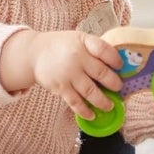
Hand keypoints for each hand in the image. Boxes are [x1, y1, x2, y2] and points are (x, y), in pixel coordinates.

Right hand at [0, 29, 122, 118]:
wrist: (33, 53)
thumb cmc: (61, 46)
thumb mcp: (78, 39)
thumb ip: (94, 48)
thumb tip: (117, 64)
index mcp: (84, 42)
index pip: (104, 50)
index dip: (115, 60)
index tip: (120, 67)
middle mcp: (77, 58)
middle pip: (102, 73)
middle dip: (114, 84)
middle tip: (119, 88)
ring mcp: (69, 74)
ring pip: (91, 91)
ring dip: (103, 101)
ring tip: (109, 106)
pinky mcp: (60, 87)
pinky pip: (76, 102)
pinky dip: (85, 111)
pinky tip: (91, 115)